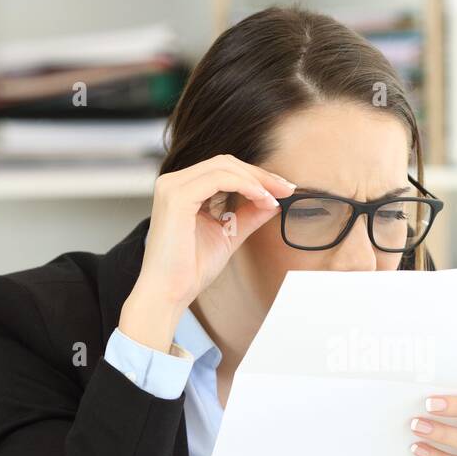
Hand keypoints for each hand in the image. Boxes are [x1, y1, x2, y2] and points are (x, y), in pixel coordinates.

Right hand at [120, 155, 295, 350]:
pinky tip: (262, 199)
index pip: (224, 170)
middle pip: (225, 163)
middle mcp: (174, 183)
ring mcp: (172, 187)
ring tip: (276, 197)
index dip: (256, 176)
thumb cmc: (191, 269)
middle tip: (287, 189)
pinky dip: (245, 185)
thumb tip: (273, 201)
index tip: (283, 189)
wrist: (169, 293)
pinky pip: (218, 179)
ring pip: (223, 166)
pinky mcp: (176, 196)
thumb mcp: (228, 234)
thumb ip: (248, 215)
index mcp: (183, 190)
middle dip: (260, 174)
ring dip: (256, 180)